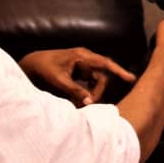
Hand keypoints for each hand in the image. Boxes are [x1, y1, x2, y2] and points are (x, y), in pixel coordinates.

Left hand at [19, 48, 135, 106]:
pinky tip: (79, 101)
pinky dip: (86, 93)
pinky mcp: (79, 73)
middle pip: (102, 77)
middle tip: (86, 105)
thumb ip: (74, 90)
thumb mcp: (58, 80)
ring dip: (92, 94)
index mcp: (82, 56)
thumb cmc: (44, 68)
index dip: (119, 71)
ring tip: (79, 105)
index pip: (105, 63)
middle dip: (98, 92)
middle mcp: (85, 59)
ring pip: (96, 82)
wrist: (32, 64)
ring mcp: (83, 66)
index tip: (131, 79)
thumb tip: (90, 102)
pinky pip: (89, 84)